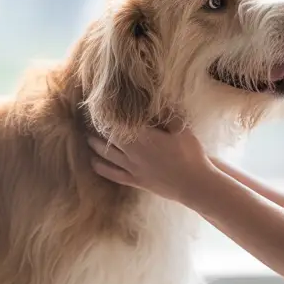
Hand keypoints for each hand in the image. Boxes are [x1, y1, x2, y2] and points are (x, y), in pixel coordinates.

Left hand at [86, 117, 218, 205]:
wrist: (195, 184)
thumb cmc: (191, 154)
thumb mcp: (182, 129)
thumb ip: (167, 114)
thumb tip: (157, 99)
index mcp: (144, 138)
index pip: (118, 122)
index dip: (107, 113)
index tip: (101, 105)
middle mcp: (133, 153)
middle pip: (108, 137)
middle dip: (98, 127)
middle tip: (90, 118)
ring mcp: (132, 168)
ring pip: (106, 155)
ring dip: (95, 145)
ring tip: (88, 136)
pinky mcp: (135, 181)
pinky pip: (112, 174)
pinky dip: (100, 167)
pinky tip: (93, 161)